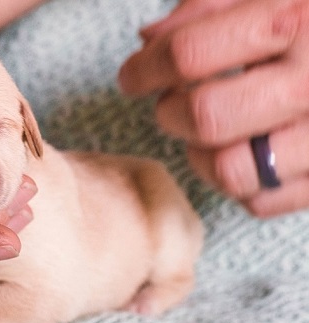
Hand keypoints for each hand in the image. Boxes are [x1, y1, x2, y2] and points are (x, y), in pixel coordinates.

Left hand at [119, 0, 308, 216]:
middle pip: (204, 117)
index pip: (188, 54)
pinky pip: (262, 202)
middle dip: (170, 112)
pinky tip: (246, 153)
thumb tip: (149, 38)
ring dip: (200, 155)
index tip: (132, 77)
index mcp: (298, 20)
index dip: (144, 68)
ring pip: (230, 171)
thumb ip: (210, 5)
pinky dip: (239, 184)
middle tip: (172, 103)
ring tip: (208, 132)